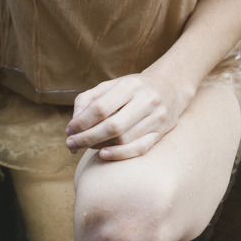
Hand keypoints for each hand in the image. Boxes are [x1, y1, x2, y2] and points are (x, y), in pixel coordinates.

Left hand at [65, 73, 194, 159]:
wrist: (170, 87)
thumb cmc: (133, 88)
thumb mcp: (111, 85)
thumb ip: (88, 100)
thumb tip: (74, 123)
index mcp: (130, 85)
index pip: (100, 108)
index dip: (81, 122)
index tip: (69, 130)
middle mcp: (146, 100)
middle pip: (112, 127)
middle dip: (87, 138)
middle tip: (71, 144)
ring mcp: (156, 118)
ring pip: (124, 139)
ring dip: (100, 146)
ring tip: (86, 146)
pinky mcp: (161, 132)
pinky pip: (139, 148)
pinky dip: (120, 155)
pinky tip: (104, 155)